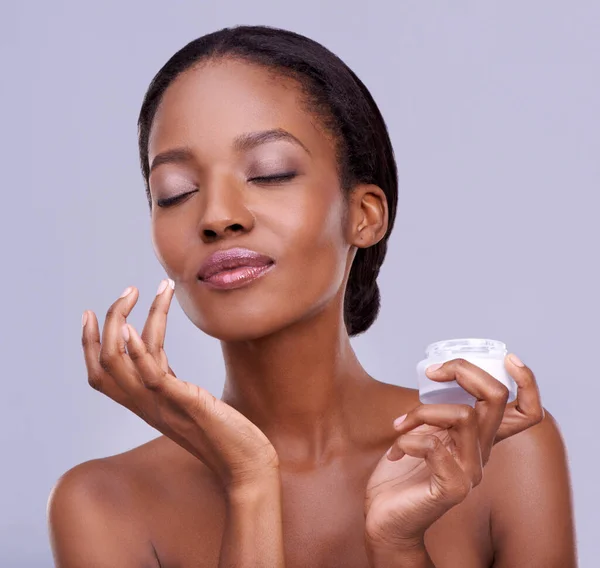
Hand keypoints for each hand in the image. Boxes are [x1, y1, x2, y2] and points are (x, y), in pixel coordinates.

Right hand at [81, 280, 279, 490]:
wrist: (247, 467)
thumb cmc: (225, 434)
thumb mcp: (190, 400)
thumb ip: (172, 382)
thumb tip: (163, 355)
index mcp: (146, 403)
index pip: (102, 374)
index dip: (89, 344)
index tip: (89, 312)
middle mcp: (147, 406)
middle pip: (104, 364)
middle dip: (108, 322)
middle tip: (128, 291)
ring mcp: (163, 406)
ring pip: (122, 362)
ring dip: (126, 320)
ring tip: (143, 290)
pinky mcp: (187, 404)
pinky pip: (152, 377)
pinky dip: (139, 352)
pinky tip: (135, 329)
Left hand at [364, 355, 543, 549]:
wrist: (386, 518)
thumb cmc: (401, 475)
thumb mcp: (423, 433)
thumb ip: (437, 413)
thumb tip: (437, 378)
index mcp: (478, 439)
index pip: (526, 412)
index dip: (528, 382)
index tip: (508, 358)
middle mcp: (482, 453)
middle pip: (496, 397)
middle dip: (463, 370)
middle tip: (432, 373)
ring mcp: (470, 472)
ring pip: (463, 416)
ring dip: (423, 412)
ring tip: (399, 426)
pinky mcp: (452, 488)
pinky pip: (434, 446)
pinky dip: (407, 440)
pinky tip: (396, 453)